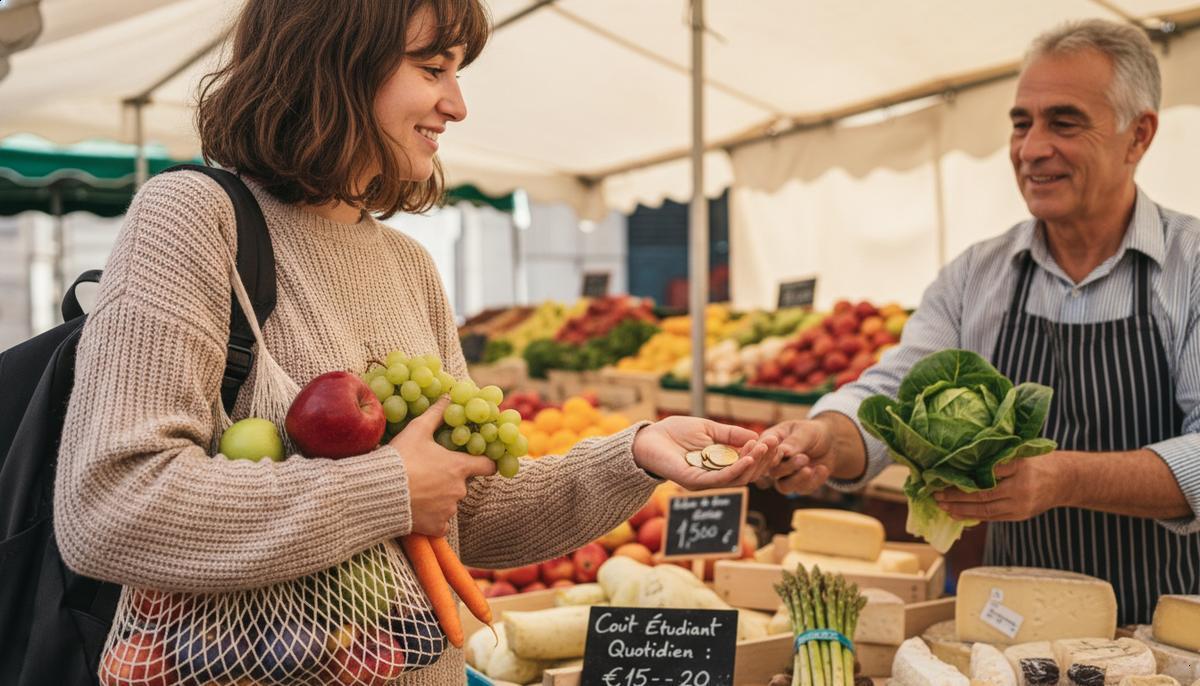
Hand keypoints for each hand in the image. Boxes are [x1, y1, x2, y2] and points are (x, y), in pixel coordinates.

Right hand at [389, 398, 496, 536]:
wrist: (379, 491)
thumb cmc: (400, 458)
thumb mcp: (417, 430)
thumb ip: (437, 414)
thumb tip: (449, 396)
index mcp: (460, 467)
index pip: (488, 465)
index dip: (485, 462)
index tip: (479, 461)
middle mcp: (459, 490)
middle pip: (463, 484)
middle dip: (450, 479)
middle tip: (429, 473)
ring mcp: (449, 510)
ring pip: (450, 503)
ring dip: (439, 498)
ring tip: (418, 490)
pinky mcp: (437, 527)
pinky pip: (440, 523)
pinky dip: (432, 517)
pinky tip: (416, 508)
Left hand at [632, 416, 776, 489]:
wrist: (647, 438)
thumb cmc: (674, 433)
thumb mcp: (708, 429)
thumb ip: (730, 435)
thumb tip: (755, 437)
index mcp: (719, 465)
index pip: (747, 464)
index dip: (762, 453)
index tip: (774, 439)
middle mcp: (714, 476)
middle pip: (747, 473)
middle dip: (763, 459)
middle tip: (774, 444)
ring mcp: (705, 481)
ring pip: (737, 478)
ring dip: (753, 463)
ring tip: (764, 448)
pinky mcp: (694, 482)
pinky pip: (720, 479)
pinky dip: (736, 470)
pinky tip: (748, 459)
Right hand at [761, 419, 835, 494]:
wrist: (830, 443)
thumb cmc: (812, 433)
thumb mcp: (805, 431)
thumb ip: (794, 442)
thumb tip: (782, 451)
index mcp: (769, 444)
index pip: (759, 453)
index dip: (766, 457)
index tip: (782, 454)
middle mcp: (773, 462)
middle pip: (771, 472)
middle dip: (788, 467)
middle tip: (804, 457)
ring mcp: (784, 476)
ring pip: (783, 486)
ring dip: (798, 478)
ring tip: (810, 468)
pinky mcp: (798, 485)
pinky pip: (802, 489)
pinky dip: (814, 480)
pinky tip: (823, 468)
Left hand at [934, 454, 1065, 520]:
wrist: (1064, 481)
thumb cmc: (1036, 461)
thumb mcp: (1021, 452)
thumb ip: (998, 456)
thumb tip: (963, 458)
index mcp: (1020, 465)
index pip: (989, 471)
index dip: (967, 475)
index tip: (945, 473)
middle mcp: (1020, 486)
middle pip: (983, 493)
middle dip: (957, 495)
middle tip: (936, 493)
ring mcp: (1020, 504)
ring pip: (985, 510)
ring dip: (960, 508)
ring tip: (941, 505)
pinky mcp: (1018, 515)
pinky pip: (991, 518)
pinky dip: (971, 516)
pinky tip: (955, 514)